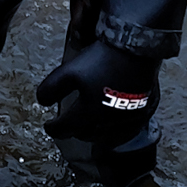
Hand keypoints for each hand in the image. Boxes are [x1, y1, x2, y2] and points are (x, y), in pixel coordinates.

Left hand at [36, 39, 157, 143]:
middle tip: (69, 126)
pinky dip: (117, 133)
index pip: (65, 128)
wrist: (135, 49)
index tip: (48, 126)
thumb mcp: (68, 71)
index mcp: (89, 113)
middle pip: (87, 135)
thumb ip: (51, 88)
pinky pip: (128, 131)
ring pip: (109, 138)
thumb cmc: (101, 60)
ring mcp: (129, 120)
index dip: (53, 128)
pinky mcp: (144, 113)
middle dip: (75, 132)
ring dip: (95, 136)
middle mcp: (109, 122)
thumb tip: (42, 102)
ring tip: (89, 130)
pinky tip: (115, 128)